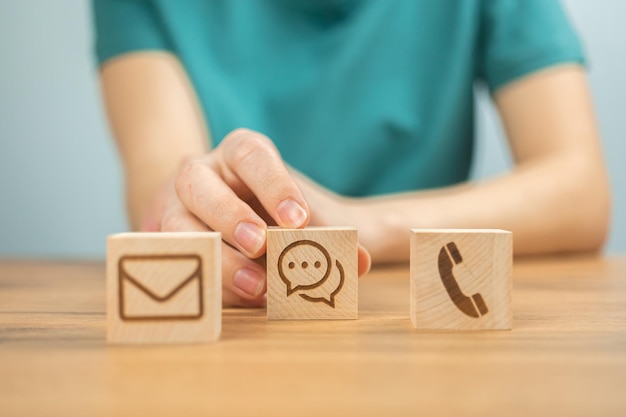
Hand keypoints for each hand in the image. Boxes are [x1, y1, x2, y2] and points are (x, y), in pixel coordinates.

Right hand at [143, 128, 370, 306]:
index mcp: (238, 154)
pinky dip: (210, 283)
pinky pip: (177, 262)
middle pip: (197, 183)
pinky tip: (241, 299)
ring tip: (255, 286)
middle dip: (229, 216)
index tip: (299, 220)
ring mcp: (174, 206)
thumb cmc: (275, 210)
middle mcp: (201, 174)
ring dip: (216, 257)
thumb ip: (331, 234)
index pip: (251, 154)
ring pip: (175, 225)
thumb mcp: (306, 215)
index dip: (273, 185)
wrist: (237, 217)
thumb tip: (358, 261)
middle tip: (262, 245)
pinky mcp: (167, 242)